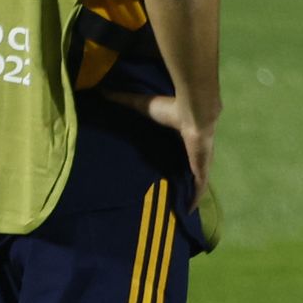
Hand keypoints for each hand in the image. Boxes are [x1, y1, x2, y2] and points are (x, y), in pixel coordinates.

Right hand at [105, 92, 215, 208]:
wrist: (193, 111)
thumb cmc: (170, 107)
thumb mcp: (141, 105)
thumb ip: (123, 100)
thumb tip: (101, 91)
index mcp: (181, 136)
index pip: (177, 150)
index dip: (170, 158)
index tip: (160, 168)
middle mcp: (192, 150)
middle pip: (186, 168)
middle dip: (179, 178)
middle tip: (167, 192)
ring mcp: (198, 161)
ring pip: (193, 181)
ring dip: (187, 191)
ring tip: (176, 205)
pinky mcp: (201, 169)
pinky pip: (199, 188)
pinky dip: (194, 200)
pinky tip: (188, 211)